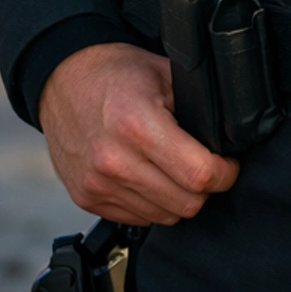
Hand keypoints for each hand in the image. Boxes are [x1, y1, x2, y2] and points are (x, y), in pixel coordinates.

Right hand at [39, 41, 240, 225]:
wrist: (63, 79)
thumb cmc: (116, 72)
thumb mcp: (164, 74)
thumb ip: (196, 108)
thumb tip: (227, 138)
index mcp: (137, 124)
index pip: (198, 174)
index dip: (224, 172)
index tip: (227, 165)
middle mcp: (114, 160)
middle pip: (185, 203)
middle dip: (204, 188)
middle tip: (203, 165)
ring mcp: (98, 184)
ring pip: (164, 216)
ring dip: (177, 198)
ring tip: (173, 167)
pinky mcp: (87, 199)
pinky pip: (138, 219)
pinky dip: (152, 203)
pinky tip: (149, 175)